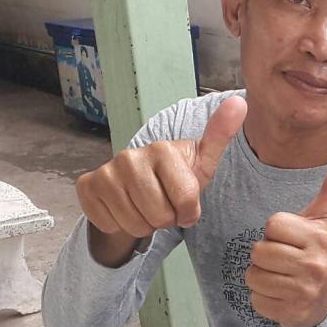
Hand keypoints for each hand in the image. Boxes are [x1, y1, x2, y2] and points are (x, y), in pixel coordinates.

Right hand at [76, 96, 247, 239]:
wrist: (139, 186)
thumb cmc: (175, 175)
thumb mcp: (204, 160)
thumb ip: (220, 134)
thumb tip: (240, 102)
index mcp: (162, 149)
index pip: (187, 200)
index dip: (189, 211)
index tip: (185, 201)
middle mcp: (130, 156)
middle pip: (160, 215)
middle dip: (166, 219)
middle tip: (164, 204)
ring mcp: (106, 171)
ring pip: (135, 224)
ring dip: (145, 224)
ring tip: (146, 207)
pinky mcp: (87, 187)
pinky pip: (111, 224)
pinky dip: (120, 225)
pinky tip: (124, 207)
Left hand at [246, 160, 326, 326]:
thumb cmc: (318, 253)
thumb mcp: (324, 222)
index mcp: (320, 238)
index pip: (273, 224)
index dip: (276, 231)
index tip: (290, 239)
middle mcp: (314, 265)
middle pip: (259, 251)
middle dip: (265, 254)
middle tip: (283, 260)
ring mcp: (303, 291)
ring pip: (253, 275)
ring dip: (260, 276)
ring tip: (280, 276)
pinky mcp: (290, 313)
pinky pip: (256, 299)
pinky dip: (262, 297)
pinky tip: (280, 294)